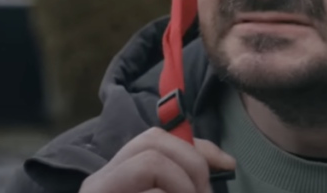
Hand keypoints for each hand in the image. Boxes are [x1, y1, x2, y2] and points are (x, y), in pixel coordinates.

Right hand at [80, 128, 235, 192]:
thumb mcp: (171, 192)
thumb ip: (186, 180)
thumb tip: (227, 163)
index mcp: (118, 177)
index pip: (157, 139)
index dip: (198, 147)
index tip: (229, 164)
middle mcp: (101, 181)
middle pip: (152, 140)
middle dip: (191, 163)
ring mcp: (98, 192)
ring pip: (151, 162)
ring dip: (183, 186)